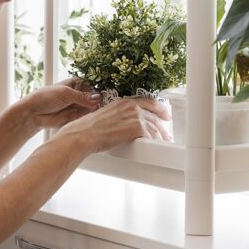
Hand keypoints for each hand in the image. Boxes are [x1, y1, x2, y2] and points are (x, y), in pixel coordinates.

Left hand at [23, 78, 101, 129]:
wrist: (34, 113)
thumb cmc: (46, 97)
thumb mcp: (65, 94)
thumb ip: (82, 97)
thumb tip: (97, 98)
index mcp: (75, 83)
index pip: (91, 84)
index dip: (98, 87)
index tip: (107, 90)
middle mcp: (77, 94)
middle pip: (93, 96)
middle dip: (98, 98)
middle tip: (104, 101)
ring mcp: (76, 105)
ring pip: (91, 106)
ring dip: (96, 108)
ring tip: (99, 108)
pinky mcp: (75, 117)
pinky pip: (86, 116)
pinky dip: (91, 115)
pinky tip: (95, 114)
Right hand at [57, 97, 171, 153]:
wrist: (83, 135)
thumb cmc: (87, 129)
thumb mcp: (104, 116)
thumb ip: (117, 117)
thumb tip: (121, 125)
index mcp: (122, 102)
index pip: (147, 102)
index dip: (158, 109)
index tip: (163, 114)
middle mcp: (130, 106)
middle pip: (154, 115)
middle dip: (162, 126)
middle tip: (165, 133)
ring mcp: (134, 116)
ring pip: (155, 127)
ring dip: (161, 136)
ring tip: (163, 143)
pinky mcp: (136, 128)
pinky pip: (151, 136)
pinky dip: (155, 142)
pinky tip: (156, 146)